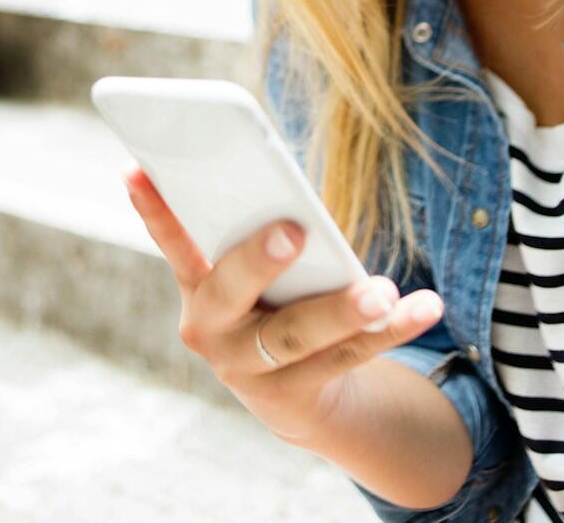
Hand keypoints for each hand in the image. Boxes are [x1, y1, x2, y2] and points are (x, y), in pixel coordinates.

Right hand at [125, 167, 444, 443]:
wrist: (289, 392)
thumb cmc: (272, 301)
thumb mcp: (253, 272)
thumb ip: (253, 237)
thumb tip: (283, 194)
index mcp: (195, 286)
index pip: (171, 241)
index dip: (154, 208)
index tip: (137, 167)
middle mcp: (211, 330)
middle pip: (231, 293)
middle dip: (258, 261)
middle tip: (292, 230)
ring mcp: (250, 370)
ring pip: (297, 337)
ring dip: (341, 311)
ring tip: (381, 290)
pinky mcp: (296, 396)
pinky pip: (349, 358)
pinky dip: (392, 329)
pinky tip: (426, 306)